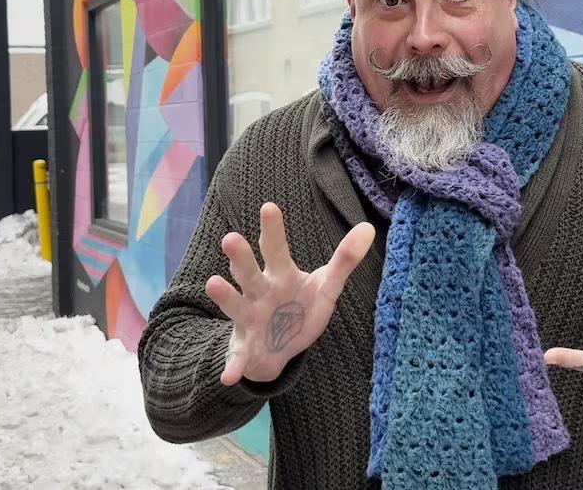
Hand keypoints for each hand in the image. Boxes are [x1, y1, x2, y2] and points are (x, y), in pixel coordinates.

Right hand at [204, 202, 374, 385]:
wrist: (280, 348)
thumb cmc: (300, 307)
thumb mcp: (326, 286)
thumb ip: (345, 259)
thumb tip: (369, 227)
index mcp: (280, 275)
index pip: (276, 249)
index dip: (273, 229)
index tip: (270, 207)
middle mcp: (259, 292)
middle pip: (249, 272)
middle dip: (240, 257)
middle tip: (231, 238)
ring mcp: (249, 319)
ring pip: (235, 305)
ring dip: (225, 296)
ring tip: (213, 284)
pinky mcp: (245, 349)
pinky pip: (238, 358)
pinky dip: (233, 366)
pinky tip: (228, 375)